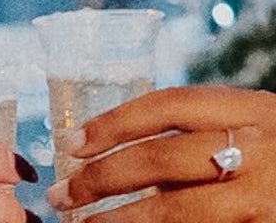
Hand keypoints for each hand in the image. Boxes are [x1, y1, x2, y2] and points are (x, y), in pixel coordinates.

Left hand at [47, 86, 275, 221]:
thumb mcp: (250, 129)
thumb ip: (198, 138)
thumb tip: (120, 158)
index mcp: (251, 110)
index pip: (168, 106)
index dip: (113, 123)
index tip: (72, 142)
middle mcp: (258, 151)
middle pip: (161, 158)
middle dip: (102, 177)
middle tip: (62, 192)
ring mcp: (264, 198)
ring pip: (176, 210)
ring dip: (122, 219)